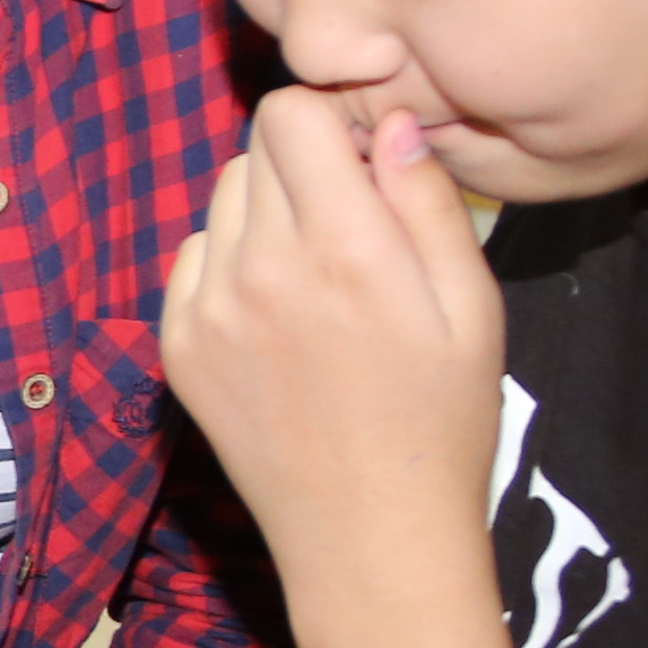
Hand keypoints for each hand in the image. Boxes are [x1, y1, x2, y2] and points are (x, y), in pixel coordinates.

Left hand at [159, 90, 507, 595]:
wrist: (367, 535)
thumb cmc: (441, 421)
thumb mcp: (471, 307)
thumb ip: (426, 202)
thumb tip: (389, 123)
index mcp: (342, 247)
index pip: (291, 112)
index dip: (334, 121)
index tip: (371, 162)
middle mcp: (259, 266)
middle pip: (255, 149)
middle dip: (305, 162)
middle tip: (354, 223)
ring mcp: (206, 307)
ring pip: (223, 200)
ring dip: (267, 210)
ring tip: (320, 274)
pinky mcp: (176, 345)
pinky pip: (194, 257)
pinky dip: (231, 262)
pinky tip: (279, 313)